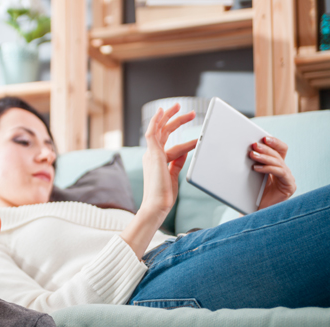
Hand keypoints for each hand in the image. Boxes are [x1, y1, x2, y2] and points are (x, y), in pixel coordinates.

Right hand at [139, 104, 196, 218]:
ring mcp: (151, 154)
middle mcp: (152, 155)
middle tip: (188, 111)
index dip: (177, 131)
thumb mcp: (174, 175)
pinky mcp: (153, 154)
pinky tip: (161, 112)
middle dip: (174, 119)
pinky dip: (156, 121)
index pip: (166, 140)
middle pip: (163, 131)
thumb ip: (177, 162)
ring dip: (169, 117)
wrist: (157, 205)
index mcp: (156, 160)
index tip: (188, 125)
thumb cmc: (164, 195)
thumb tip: (184, 151)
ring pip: (159, 129)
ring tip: (179, 106)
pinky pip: (152, 133)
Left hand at [250, 136, 295, 209]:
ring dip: (264, 157)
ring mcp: (288, 178)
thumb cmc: (251, 194)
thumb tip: (240, 150)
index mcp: (276, 165)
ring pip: (278, 162)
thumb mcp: (251, 176)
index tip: (263, 137)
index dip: (274, 142)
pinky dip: (268, 168)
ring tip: (252, 155)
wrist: (254, 212)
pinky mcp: (289, 186)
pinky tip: (257, 168)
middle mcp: (284, 170)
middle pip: (278, 154)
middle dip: (266, 149)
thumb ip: (251, 163)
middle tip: (254, 145)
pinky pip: (280, 173)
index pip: (280, 149)